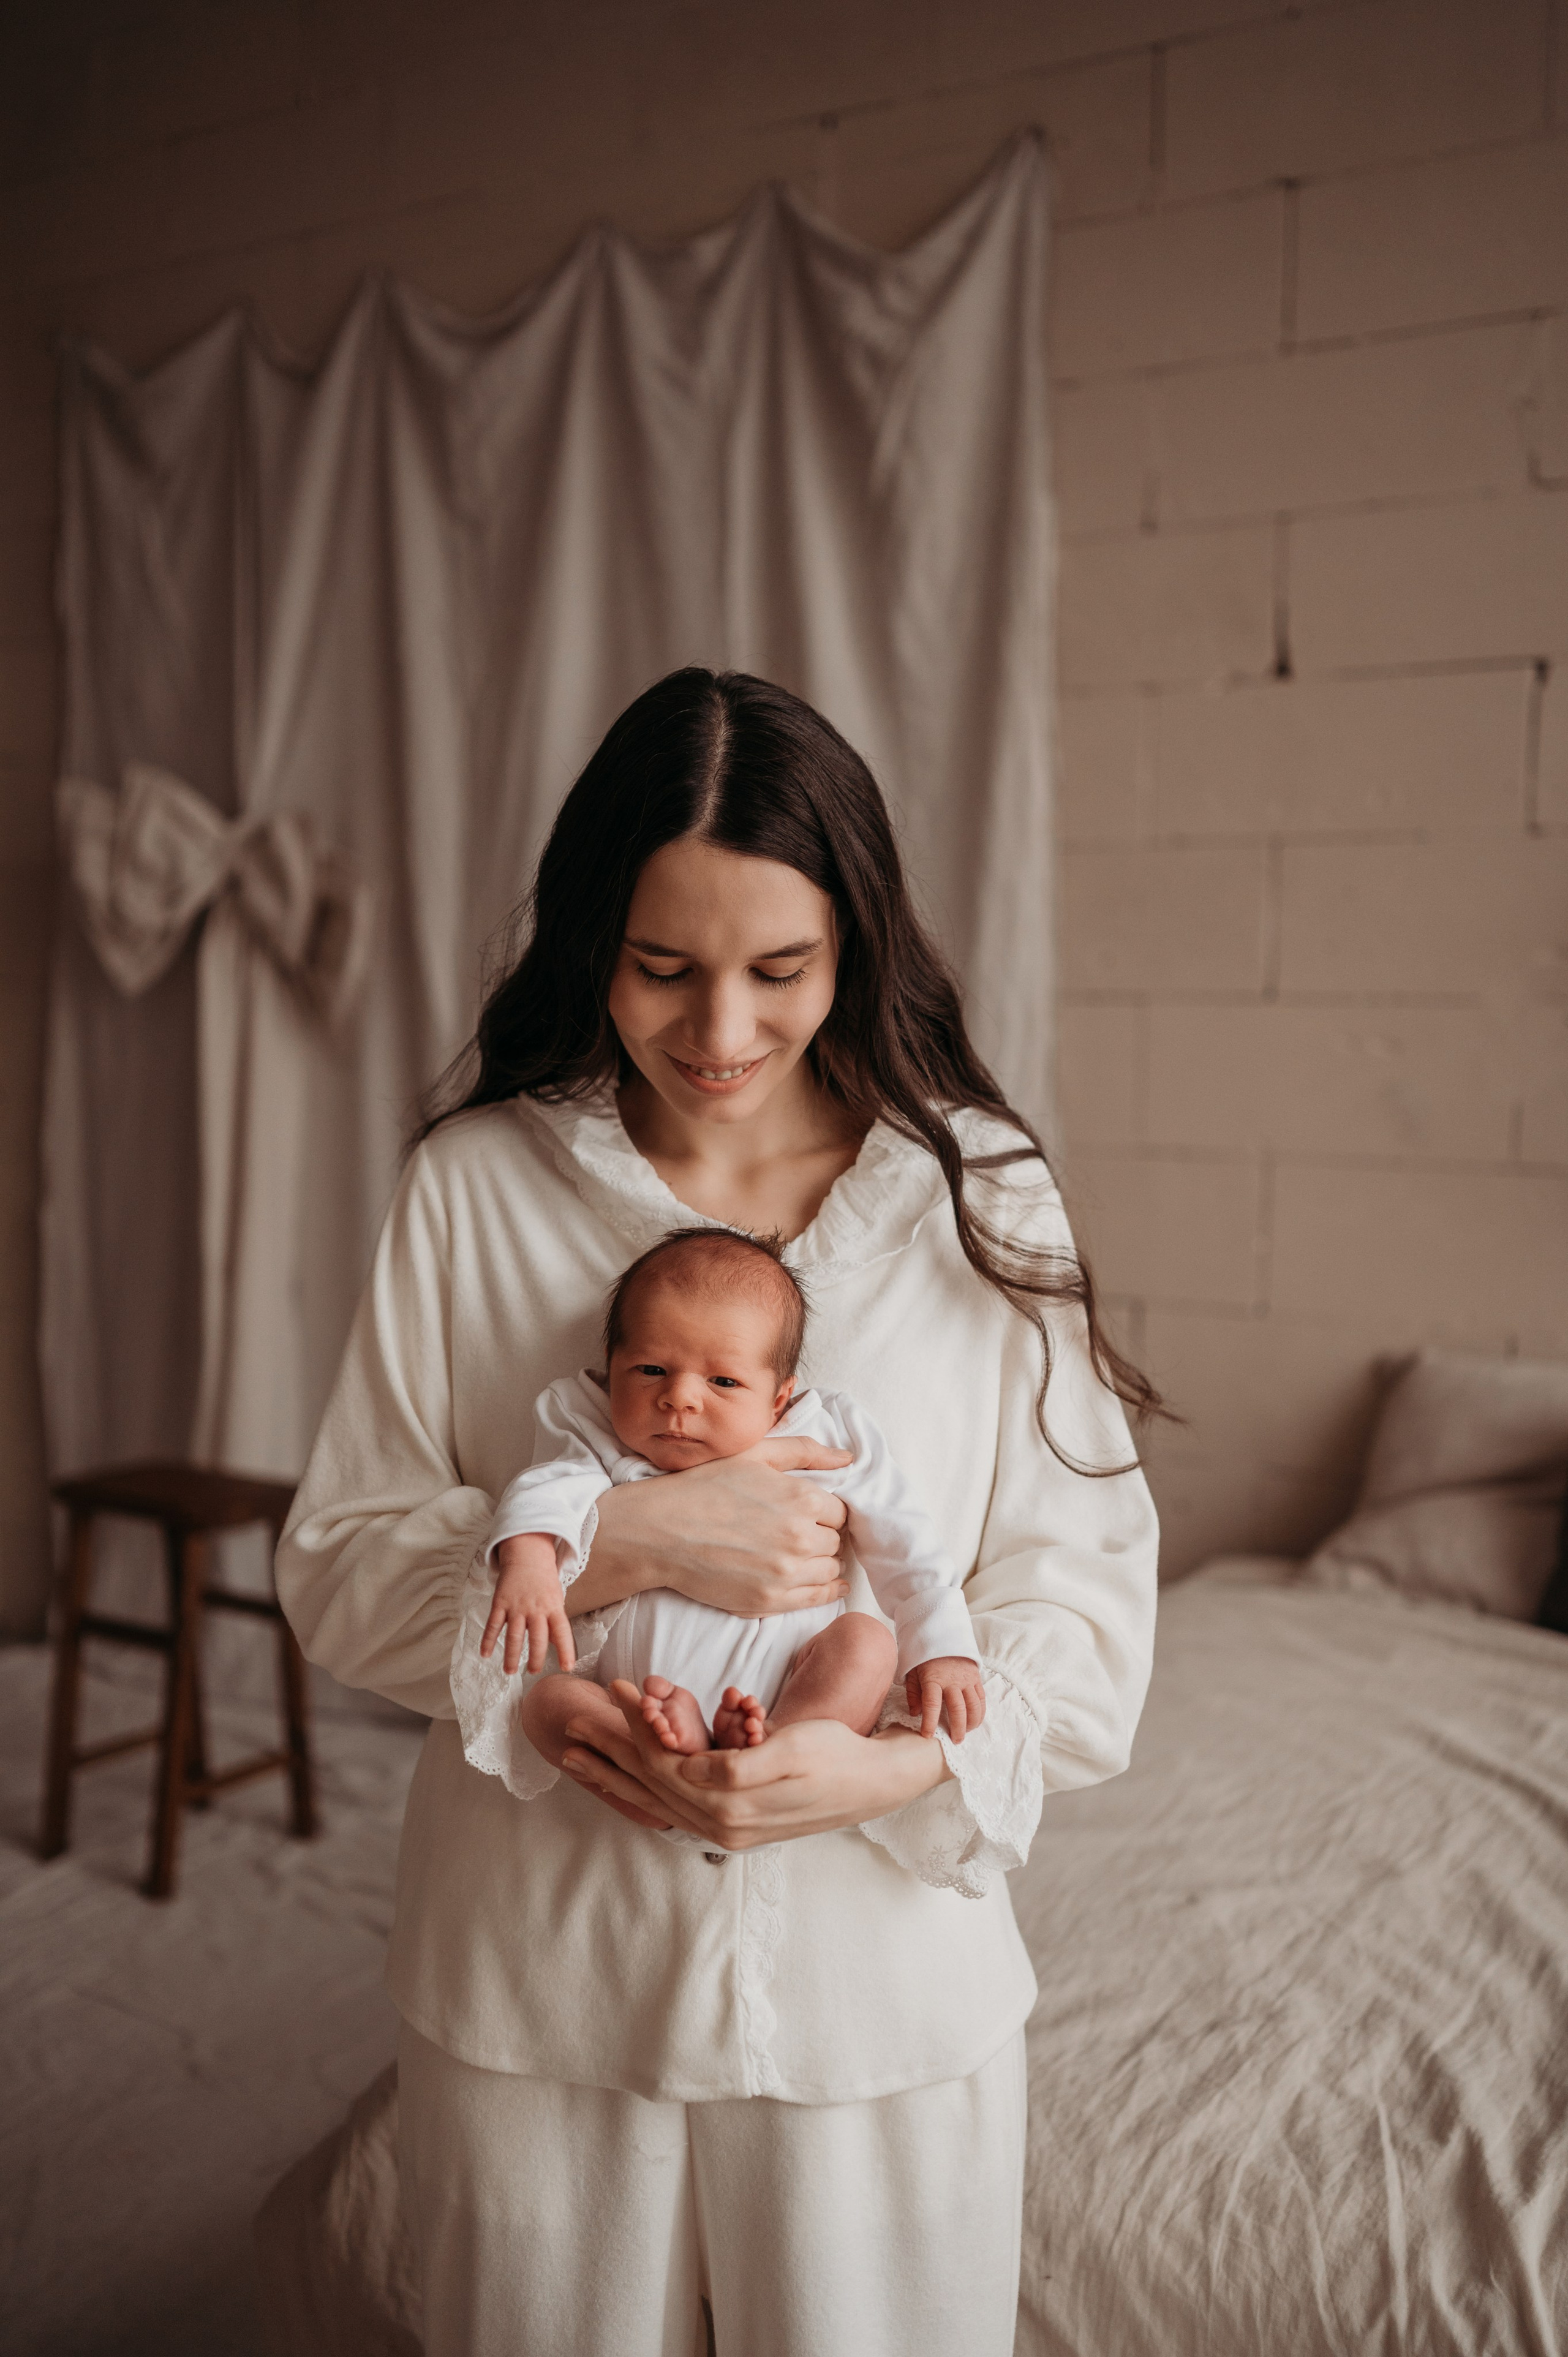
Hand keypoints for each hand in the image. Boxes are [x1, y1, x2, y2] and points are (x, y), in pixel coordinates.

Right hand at [480, 1533, 576, 1674]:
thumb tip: (556, 1646)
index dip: (566, 1651)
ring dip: (511, 1655)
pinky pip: (493, 1624)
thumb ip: (555, 1621)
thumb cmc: (544, 1581)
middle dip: (535, 1658)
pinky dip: (488, 1640)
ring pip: (514, 1635)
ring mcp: (516, 1606)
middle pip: (537, 1638)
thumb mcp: (556, 1599)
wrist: (527, 1554)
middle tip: (533, 1672)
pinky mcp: (500, 1603)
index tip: (568, 1668)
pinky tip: (484, 1654)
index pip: (562, 1632)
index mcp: (554, 1607)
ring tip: (509, 1671)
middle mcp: (536, 1608)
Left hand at [558, 1681, 948, 1847]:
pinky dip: (643, 1790)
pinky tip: (624, 1780)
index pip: (667, 1763)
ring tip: (578, 1756)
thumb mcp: (791, 1752)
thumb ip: (737, 1768)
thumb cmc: (835, 1755)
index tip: (614, 1692)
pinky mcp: (732, 1823)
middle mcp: (720, 1826)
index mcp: (731, 1806)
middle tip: (572, 1724)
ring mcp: (724, 1829)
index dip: (637, 1727)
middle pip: (652, 1783)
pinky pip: (674, 1806)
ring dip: (616, 1774)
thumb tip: (690, 1772)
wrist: (872, 1783)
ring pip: (655, 1798)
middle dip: (612, 1752)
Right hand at [571, 1437, 853, 1618]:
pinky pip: (818, 1598)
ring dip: (822, 1562)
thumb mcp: (754, 1455)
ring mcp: (786, 1572)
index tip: (810, 1514)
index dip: (825, 1512)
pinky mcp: (770, 1600)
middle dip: (822, 1536)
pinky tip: (827, 1585)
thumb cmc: (705, 1487)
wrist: (660, 1531)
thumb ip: (805, 1452)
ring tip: (802, 1556)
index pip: (839, 1511)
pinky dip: (827, 1591)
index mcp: (801, 1497)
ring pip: (830, 1570)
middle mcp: (800, 1536)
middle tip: (802, 1534)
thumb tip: (848, 1459)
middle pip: (836, 1541)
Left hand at [905, 1656, 986, 1741]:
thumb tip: (915, 1713)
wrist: (942, 1634)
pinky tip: (975, 1721)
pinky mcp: (976, 1677)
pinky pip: (981, 1698)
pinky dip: (980, 1712)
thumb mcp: (912, 1671)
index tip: (927, 1735)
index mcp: (933, 1679)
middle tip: (955, 1740)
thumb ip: (914, 1693)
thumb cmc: (924, 1657)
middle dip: (957, 1728)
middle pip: (958, 1708)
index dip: (930, 1722)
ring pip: (974, 1705)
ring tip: (966, 1732)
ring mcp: (966, 1679)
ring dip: (971, 1722)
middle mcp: (952, 1680)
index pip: (932, 1705)